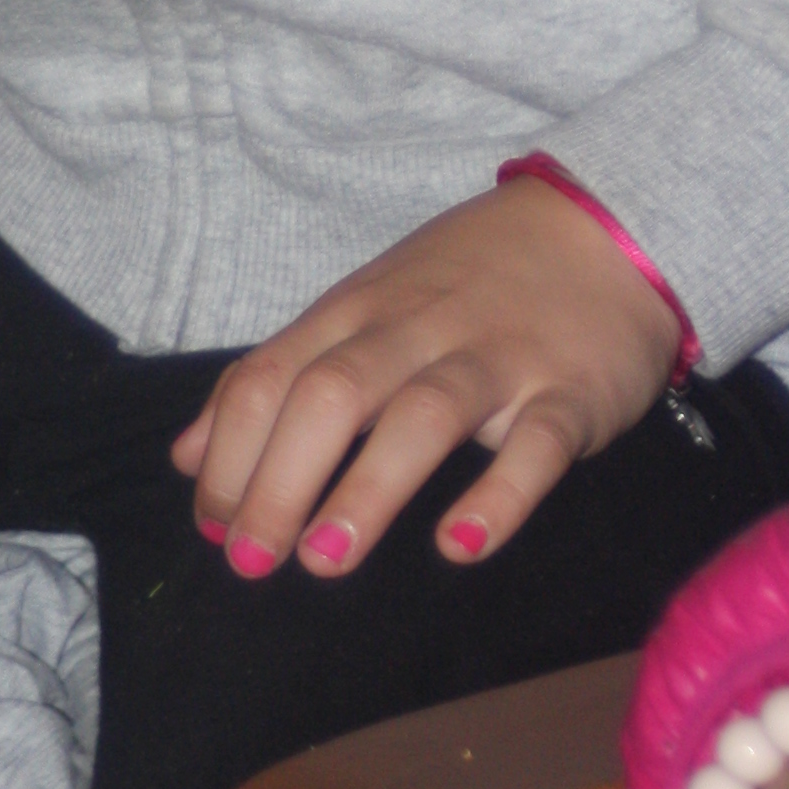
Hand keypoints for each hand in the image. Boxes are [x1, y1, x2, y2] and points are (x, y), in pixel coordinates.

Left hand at [170, 178, 681, 578]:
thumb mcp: (360, 310)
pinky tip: (460, 545)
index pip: (271, 375)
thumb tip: (190, 456)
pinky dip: (497, 495)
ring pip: (422, 415)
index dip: (232, 452)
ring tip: (326, 560)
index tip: (212, 526)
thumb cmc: (464, 282)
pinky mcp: (569, 393)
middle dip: (280, 478)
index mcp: (356, 312)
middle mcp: (415, 330)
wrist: (598, 228)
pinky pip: (534, 445)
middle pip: (331, 395)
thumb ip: (280, 377)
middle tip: (252, 560)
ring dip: (368, 488)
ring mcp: (495, 358)